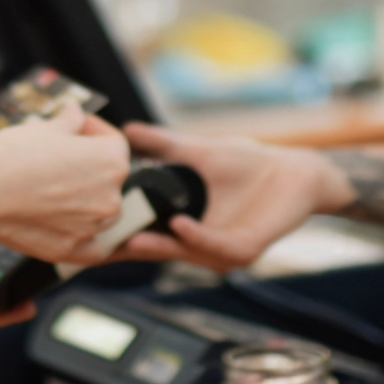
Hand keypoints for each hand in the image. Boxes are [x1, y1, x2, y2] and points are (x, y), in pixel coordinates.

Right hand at [0, 102, 130, 265]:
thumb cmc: (8, 157)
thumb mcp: (43, 128)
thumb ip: (69, 122)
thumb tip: (76, 114)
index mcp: (111, 160)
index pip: (114, 141)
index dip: (94, 131)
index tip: (77, 128)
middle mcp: (111, 196)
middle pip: (109, 177)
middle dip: (89, 166)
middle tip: (57, 159)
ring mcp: (93, 227)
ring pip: (101, 210)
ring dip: (86, 199)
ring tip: (52, 187)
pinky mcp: (73, 250)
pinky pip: (92, 245)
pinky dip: (83, 235)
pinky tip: (63, 222)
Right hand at [113, 123, 339, 271]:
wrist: (295, 171)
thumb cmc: (249, 163)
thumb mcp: (197, 151)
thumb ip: (162, 144)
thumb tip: (125, 130)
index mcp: (184, 224)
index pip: (144, 232)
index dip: (117, 233)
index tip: (88, 227)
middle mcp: (198, 243)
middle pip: (156, 249)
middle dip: (127, 247)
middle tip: (98, 241)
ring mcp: (221, 250)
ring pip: (183, 253)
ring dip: (158, 247)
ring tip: (133, 239)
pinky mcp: (245, 249)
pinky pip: (218, 248)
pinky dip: (198, 239)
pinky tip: (181, 224)